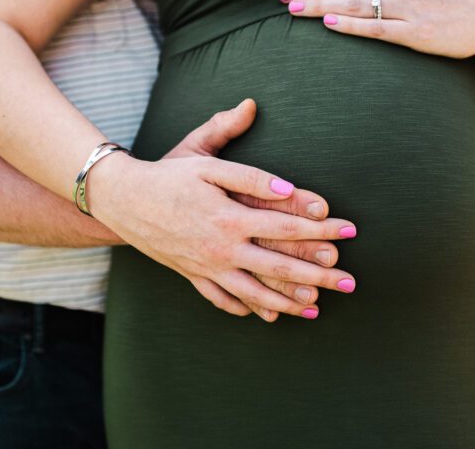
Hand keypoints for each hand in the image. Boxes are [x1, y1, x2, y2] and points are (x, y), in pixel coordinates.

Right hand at [166, 99, 343, 313]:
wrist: (124, 200)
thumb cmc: (168, 175)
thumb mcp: (205, 160)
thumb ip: (249, 172)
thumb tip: (287, 185)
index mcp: (229, 217)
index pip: (287, 226)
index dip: (321, 229)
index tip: (349, 230)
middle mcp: (222, 248)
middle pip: (280, 267)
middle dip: (319, 275)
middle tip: (350, 282)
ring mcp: (208, 267)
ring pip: (256, 292)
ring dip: (289, 301)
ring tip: (317, 307)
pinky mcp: (193, 276)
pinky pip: (224, 300)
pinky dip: (247, 309)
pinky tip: (267, 315)